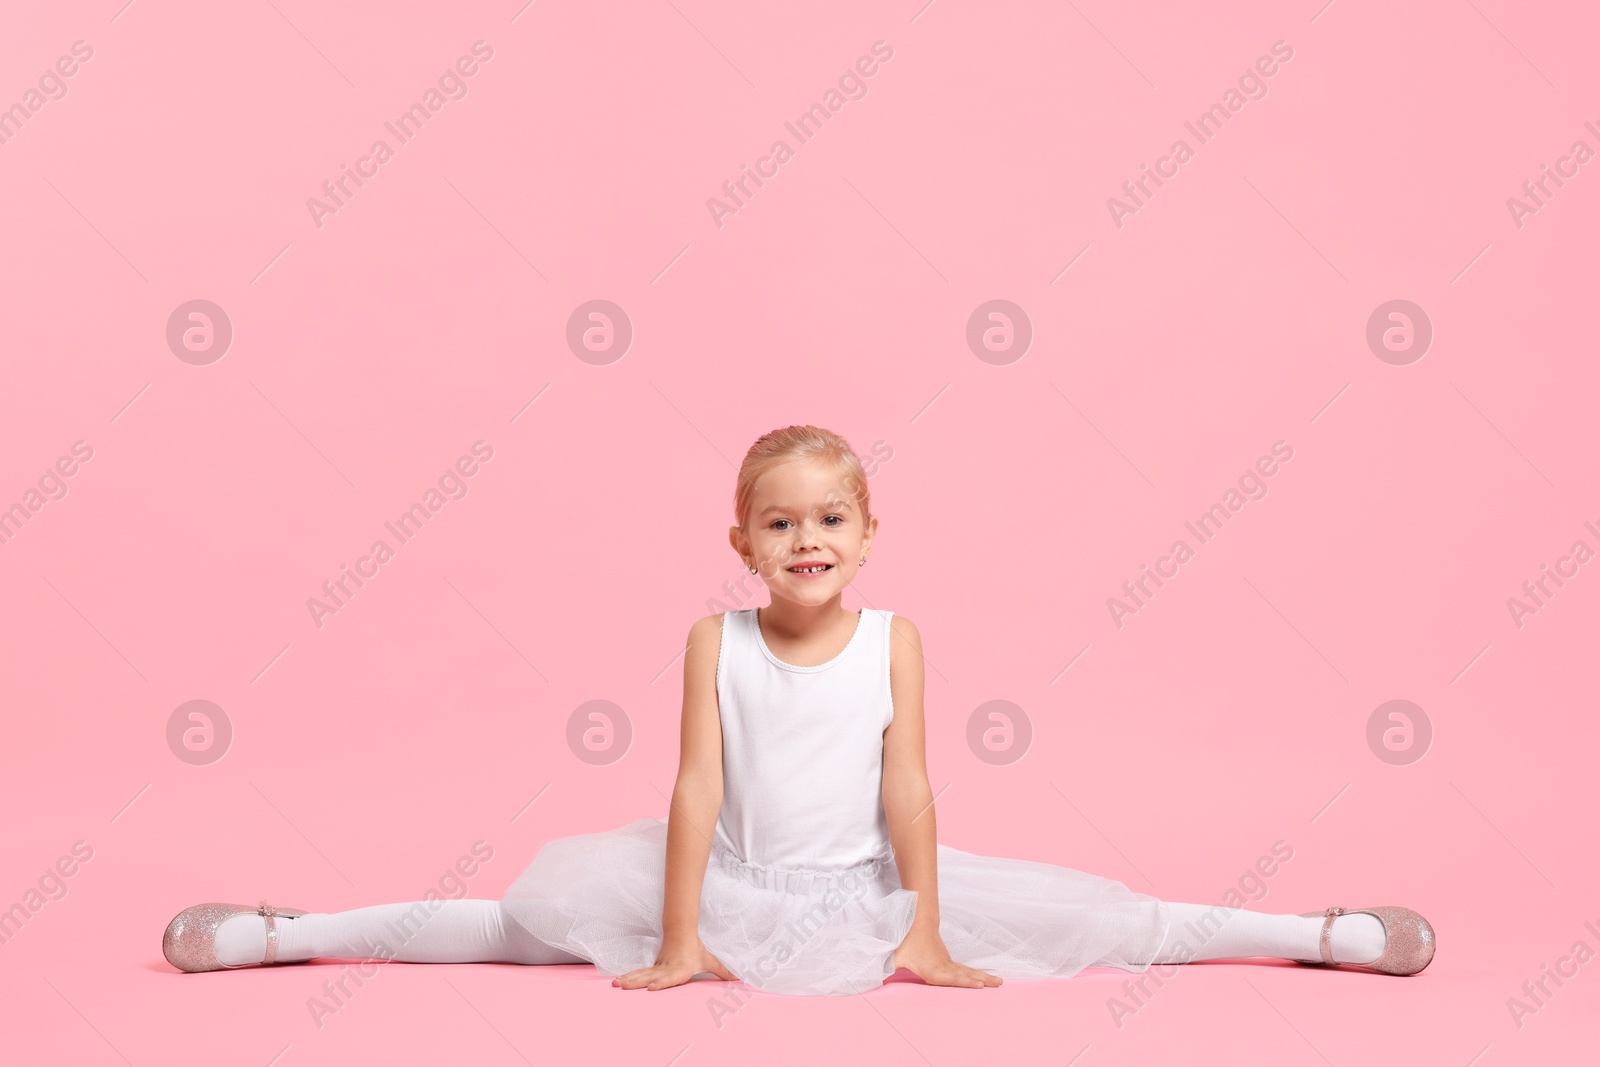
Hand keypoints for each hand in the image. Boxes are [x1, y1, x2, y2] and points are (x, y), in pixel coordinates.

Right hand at [613, 937, 736, 990]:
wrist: (681, 933)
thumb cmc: (696, 950)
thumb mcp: (710, 960)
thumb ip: (723, 970)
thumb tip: (740, 977)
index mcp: (680, 969)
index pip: (670, 978)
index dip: (661, 982)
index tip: (651, 987)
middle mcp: (666, 969)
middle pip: (650, 976)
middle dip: (637, 982)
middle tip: (624, 987)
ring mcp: (657, 968)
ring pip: (641, 974)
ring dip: (629, 980)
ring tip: (616, 985)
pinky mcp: (652, 967)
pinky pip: (638, 973)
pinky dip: (627, 977)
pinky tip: (616, 982)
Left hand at [894, 929, 1002, 988]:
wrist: (915, 923)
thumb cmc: (904, 942)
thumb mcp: (893, 955)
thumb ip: (884, 967)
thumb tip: (870, 975)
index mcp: (932, 969)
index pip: (951, 978)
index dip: (965, 982)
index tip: (979, 985)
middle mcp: (944, 967)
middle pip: (965, 975)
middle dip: (982, 981)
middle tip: (997, 985)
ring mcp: (948, 963)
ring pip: (969, 971)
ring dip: (984, 977)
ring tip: (999, 983)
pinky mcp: (949, 961)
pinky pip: (966, 970)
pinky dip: (978, 974)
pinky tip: (986, 979)